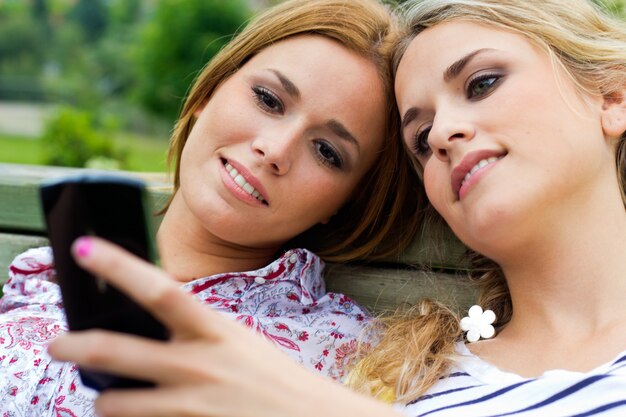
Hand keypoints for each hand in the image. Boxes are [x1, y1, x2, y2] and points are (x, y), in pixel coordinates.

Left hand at [48, 237, 396, 416]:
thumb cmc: (275, 379)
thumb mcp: (239, 345)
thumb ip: (197, 337)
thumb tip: (149, 331)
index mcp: (215, 331)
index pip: (160, 290)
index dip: (118, 266)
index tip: (83, 249)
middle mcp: (198, 365)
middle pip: (117, 350)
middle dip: (75, 345)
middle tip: (58, 342)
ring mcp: (192, 404)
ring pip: (114, 403)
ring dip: (100, 400)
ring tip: (100, 397)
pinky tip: (131, 416)